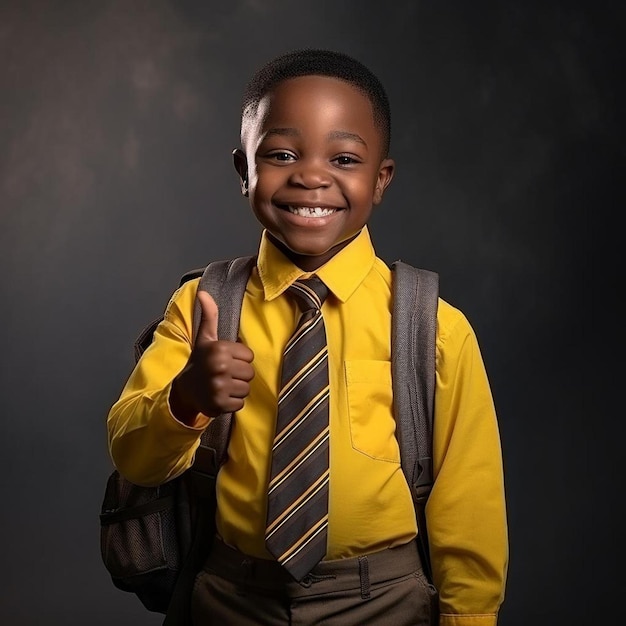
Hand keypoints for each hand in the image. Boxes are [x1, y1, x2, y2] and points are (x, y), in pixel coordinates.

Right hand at [170, 290, 254, 423]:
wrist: (183, 390)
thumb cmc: (200, 361)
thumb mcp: (205, 338)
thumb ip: (209, 315)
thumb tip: (203, 292)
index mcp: (219, 349)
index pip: (249, 356)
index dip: (239, 359)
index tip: (225, 360)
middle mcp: (220, 367)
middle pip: (250, 373)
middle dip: (239, 374)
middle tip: (223, 374)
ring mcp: (220, 387)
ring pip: (246, 388)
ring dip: (236, 389)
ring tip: (222, 385)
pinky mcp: (220, 404)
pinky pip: (240, 403)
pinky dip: (232, 403)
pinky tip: (220, 396)